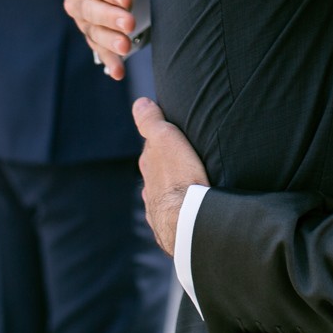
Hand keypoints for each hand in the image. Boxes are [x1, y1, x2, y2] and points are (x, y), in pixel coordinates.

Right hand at [62, 0, 136, 79]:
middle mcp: (76, 0)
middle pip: (89, 11)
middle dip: (109, 18)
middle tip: (130, 23)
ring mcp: (85, 21)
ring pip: (94, 33)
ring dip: (110, 42)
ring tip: (128, 47)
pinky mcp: (95, 37)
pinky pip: (99, 52)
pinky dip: (109, 62)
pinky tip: (119, 72)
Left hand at [133, 98, 206, 256]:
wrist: (187, 221)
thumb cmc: (179, 178)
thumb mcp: (165, 139)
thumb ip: (151, 121)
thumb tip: (139, 103)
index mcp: (149, 166)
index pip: (152, 149)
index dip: (163, 140)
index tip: (175, 136)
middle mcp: (150, 189)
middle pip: (158, 174)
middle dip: (169, 167)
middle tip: (187, 161)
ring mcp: (159, 211)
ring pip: (166, 196)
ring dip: (176, 191)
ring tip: (193, 187)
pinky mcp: (172, 230)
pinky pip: (176, 216)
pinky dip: (182, 211)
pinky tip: (191, 211)